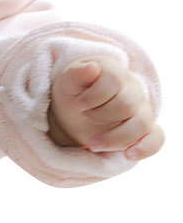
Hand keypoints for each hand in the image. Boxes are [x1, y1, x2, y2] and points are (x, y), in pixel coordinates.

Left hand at [48, 55, 163, 161]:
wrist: (76, 113)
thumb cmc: (73, 93)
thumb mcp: (67, 83)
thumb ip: (77, 73)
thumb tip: (94, 67)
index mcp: (113, 69)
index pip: (114, 79)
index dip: (95, 95)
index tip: (80, 105)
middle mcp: (133, 86)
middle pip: (127, 104)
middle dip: (102, 115)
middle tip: (85, 117)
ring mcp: (143, 108)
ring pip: (142, 123)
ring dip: (116, 137)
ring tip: (92, 144)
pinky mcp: (147, 128)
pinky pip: (157, 138)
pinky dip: (145, 148)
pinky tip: (128, 155)